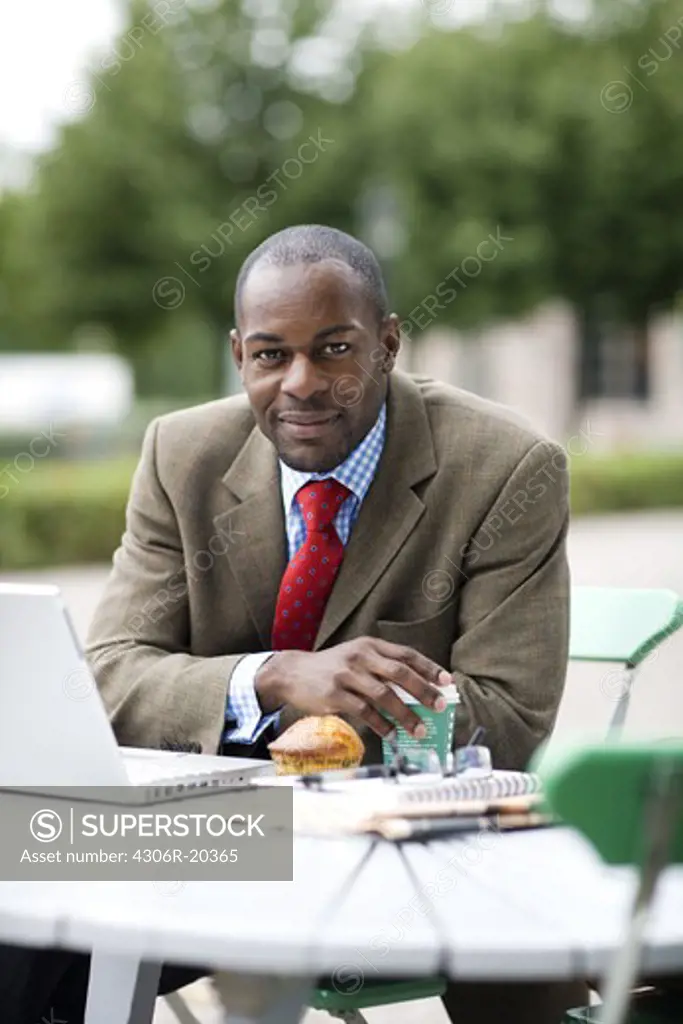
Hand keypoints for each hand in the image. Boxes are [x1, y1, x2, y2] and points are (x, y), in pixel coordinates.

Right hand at [254, 636, 451, 738]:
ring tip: (420, 730)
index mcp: (369, 645)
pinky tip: (392, 734)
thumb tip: (416, 690)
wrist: (292, 673)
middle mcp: (360, 656)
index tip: (447, 681)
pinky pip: (365, 712)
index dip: (429, 668)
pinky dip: (382, 725)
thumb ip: (381, 668)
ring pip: (384, 695)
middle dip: (423, 690)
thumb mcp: (356, 657)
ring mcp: (346, 675)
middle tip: (439, 706)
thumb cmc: (331, 667)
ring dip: (406, 714)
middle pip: (399, 672)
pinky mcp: (335, 695)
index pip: (405, 654)